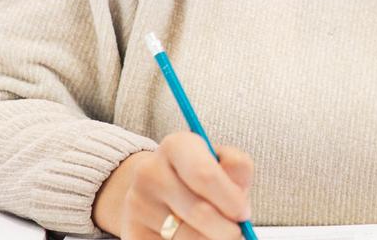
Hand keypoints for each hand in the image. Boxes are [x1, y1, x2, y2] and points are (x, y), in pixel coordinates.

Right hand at [93, 133, 252, 239]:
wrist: (155, 192)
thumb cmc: (199, 177)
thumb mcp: (222, 163)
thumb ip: (238, 171)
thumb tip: (239, 202)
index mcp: (176, 145)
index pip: (204, 174)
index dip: (229, 198)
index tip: (244, 213)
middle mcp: (150, 172)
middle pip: (199, 211)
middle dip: (226, 228)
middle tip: (235, 231)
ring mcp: (136, 204)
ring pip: (186, 236)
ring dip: (210, 239)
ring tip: (213, 231)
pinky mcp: (132, 232)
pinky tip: (193, 236)